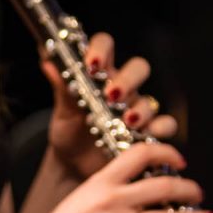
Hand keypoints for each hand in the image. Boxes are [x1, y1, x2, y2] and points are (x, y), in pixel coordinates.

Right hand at [5, 141, 212, 212]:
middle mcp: (109, 200)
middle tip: (200, 194)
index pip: (140, 154)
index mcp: (101, 181)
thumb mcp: (85, 196)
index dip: (167, 153)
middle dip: (190, 189)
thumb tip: (150, 187)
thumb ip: (115, 188)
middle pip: (162, 185)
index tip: (181, 162)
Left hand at [42, 31, 178, 179]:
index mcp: (100, 74)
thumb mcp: (62, 111)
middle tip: (112, 95)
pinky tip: (147, 134)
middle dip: (128, 79)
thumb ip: (61, 86)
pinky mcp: (147, 133)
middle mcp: (122, 89)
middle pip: (138, 68)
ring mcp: (136, 110)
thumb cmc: (69, 132)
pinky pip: (165, 126)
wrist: (73, 166)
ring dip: (140, 109)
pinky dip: (160, 128)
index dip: (101, 49)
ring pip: (150, 100)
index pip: (106, 46)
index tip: (92, 64)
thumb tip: (47, 61)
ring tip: (126, 121)